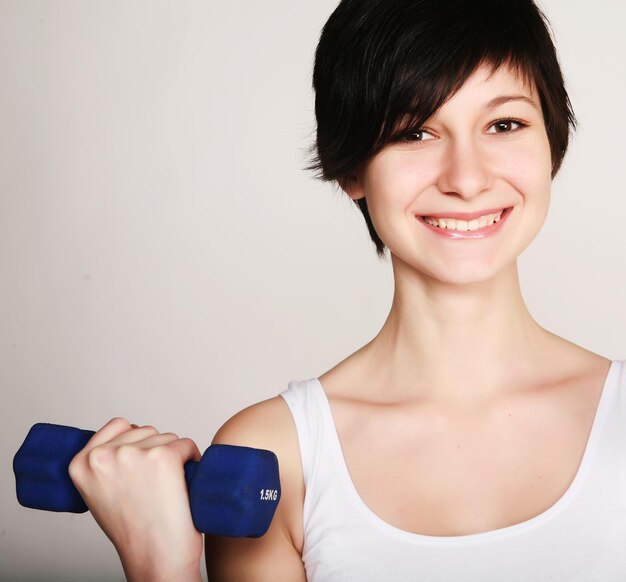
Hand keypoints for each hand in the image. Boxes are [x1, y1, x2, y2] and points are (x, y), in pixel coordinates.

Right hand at [68, 417, 202, 581]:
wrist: (155, 558)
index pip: (118, 424)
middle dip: (156, 451)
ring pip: (167, 437)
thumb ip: (106, 462)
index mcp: (80, 463)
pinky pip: (186, 444)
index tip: (140, 465)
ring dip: (173, 457)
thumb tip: (129, 432)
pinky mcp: (164, 456)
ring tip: (165, 491)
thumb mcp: (101, 492)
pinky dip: (192, 461)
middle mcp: (104, 455)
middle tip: (153, 488)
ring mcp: (133, 454)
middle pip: (146, 430)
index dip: (136, 440)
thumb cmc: (134, 529)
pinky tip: (184, 485)